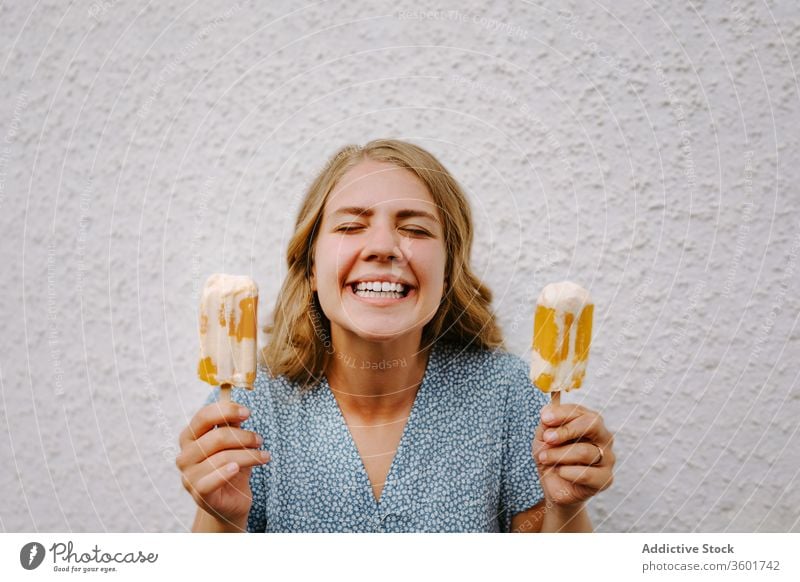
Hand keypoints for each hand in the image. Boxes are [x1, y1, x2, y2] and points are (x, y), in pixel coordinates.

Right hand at [176, 402, 269, 525]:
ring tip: (264, 456)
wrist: (232, 501)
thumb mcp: (234, 444)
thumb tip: (238, 410)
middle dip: (243, 437)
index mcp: (189, 438)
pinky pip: (211, 480)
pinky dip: (225, 473)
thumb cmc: (232, 467)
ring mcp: (189, 476)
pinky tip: (237, 469)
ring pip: (222, 458)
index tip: (248, 412)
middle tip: (259, 440)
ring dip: (248, 455)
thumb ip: (232, 426)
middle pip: (216, 437)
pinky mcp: (198, 494)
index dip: (226, 411)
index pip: (203, 417)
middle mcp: (184, 456)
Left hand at [533, 403, 614, 506]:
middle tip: (547, 438)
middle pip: (592, 424)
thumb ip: (546, 424)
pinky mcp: (606, 478)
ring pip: (585, 451)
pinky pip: (586, 474)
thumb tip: (547, 411)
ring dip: (558, 454)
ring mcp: (607, 458)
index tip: (545, 418)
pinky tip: (560, 472)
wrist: (552, 485)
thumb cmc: (550, 456)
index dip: (562, 413)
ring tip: (544, 458)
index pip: (580, 411)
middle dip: (566, 430)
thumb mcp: (542, 438)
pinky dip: (567, 473)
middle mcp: (603, 437)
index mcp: (589, 422)